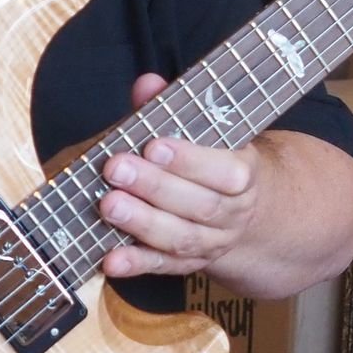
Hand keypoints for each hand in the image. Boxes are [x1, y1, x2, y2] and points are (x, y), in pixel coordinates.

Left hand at [97, 74, 258, 278]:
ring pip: (181, 239)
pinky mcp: (188, 264)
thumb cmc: (213, 161)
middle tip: (115, 169)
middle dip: (155, 187)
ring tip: (108, 205)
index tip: (153, 145)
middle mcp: (232, 213)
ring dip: (143, 224)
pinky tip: (111, 259)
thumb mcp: (206, 134)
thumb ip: (174, 108)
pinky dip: (137, 264)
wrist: (242, 212)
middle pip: (199, 205)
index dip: (191, 160)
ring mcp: (212, 243)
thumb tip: (147, 85)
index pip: (227, 171)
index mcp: (243, 174)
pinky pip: (163, 267)